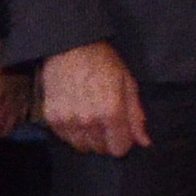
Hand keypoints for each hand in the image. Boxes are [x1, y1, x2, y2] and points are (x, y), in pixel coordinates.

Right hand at [41, 40, 146, 156]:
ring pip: (82, 147)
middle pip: (100, 150)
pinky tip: (75, 114)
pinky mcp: (52, 118)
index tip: (120, 130)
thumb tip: (144, 142)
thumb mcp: (127, 83)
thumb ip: (135, 115)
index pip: (119, 149)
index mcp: (111, 112)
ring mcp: (68, 121)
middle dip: (106, 139)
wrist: (69, 45)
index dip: (122, 141)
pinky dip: (72, 132)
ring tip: (89, 118)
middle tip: (104, 120)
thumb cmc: (103, 61)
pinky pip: (65, 138)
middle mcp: (89, 121)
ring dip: (88, 138)